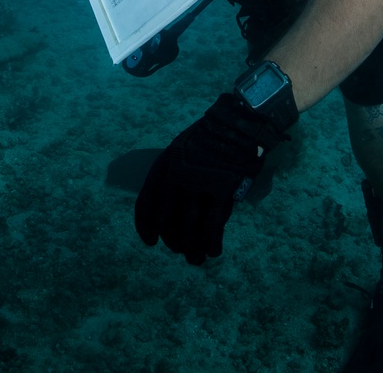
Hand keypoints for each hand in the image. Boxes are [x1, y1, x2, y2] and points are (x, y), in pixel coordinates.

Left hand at [134, 93, 287, 264]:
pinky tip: (213, 251)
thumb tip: (169, 206)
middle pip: (167, 222)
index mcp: (163, 166)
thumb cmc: (209, 138)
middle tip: (179, 249)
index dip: (145, 227)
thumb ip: (172, 176)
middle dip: (172, 240)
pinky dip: (211, 243)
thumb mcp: (180, 150)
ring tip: (196, 259)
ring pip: (189, 229)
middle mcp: (176, 177)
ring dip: (191, 249)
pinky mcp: (222, 191)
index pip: (145, 204)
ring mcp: (199, 185)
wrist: (237, 124)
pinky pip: (212, 226)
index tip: (150, 242)